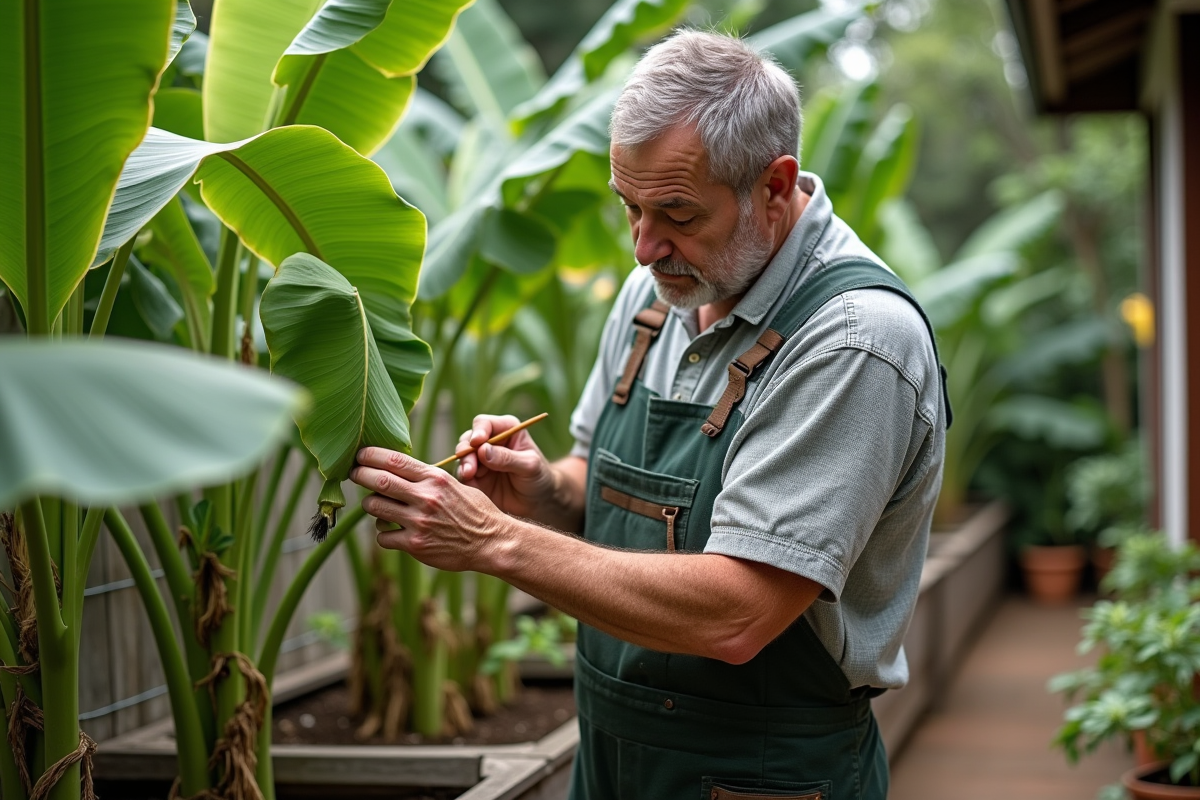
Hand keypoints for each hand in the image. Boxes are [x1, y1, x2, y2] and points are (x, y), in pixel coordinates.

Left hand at [351, 447, 511, 571]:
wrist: (491, 542)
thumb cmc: (475, 511)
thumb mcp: (455, 485)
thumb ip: (428, 479)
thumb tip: (399, 471)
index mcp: (435, 478)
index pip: (395, 461)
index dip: (371, 455)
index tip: (359, 455)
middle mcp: (425, 497)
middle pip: (379, 481)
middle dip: (360, 475)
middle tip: (353, 474)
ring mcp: (419, 522)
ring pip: (375, 508)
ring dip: (370, 505)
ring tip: (375, 505)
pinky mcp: (416, 544)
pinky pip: (383, 536)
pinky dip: (383, 533)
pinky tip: (391, 532)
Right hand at [455, 414, 558, 520]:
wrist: (538, 502)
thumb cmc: (539, 477)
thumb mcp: (530, 466)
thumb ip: (507, 458)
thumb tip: (482, 450)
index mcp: (506, 430)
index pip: (485, 424)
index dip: (478, 431)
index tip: (477, 443)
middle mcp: (489, 442)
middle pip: (468, 440)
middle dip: (466, 452)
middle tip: (470, 467)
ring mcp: (480, 460)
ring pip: (462, 458)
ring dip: (463, 466)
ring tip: (469, 475)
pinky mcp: (474, 478)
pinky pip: (462, 476)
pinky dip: (462, 480)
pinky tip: (469, 486)